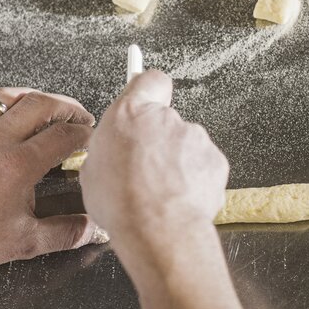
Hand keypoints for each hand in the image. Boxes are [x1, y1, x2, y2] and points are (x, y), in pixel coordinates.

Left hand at [0, 88, 104, 273]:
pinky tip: (0, 112)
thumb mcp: (25, 242)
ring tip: (47, 106)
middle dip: (68, 107)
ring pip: (8, 96)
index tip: (92, 140)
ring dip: (33, 97)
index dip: (85, 134)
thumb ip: (65, 233)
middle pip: (42, 103)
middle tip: (79, 117)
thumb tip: (93, 230)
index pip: (64, 135)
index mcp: (20, 164)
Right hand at [81, 71, 229, 252]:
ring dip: (177, 164)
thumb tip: (115, 152)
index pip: (148, 80)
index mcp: (129, 114)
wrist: (158, 229)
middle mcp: (165, 118)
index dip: (150, 88)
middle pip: (165, 121)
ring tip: (161, 193)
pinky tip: (180, 200)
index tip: (149, 91)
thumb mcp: (93, 170)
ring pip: (185, 147)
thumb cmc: (121, 203)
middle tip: (145, 171)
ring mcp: (195, 137)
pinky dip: (195, 180)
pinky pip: (203, 166)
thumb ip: (110, 148)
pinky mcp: (216, 160)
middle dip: (159, 141)